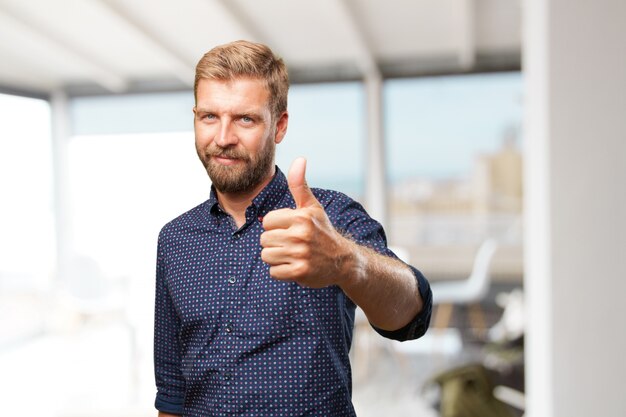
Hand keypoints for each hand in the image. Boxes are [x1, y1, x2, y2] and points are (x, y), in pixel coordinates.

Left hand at [260, 157, 352, 287]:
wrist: (342, 260)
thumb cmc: (322, 231)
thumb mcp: (312, 207)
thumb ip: (300, 185)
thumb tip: (299, 159)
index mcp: (301, 217)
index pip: (266, 221)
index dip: (275, 226)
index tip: (289, 229)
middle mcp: (301, 235)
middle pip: (264, 239)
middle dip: (274, 242)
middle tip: (292, 244)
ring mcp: (300, 254)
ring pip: (266, 255)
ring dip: (276, 257)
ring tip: (292, 254)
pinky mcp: (299, 272)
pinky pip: (273, 272)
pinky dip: (281, 271)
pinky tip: (294, 266)